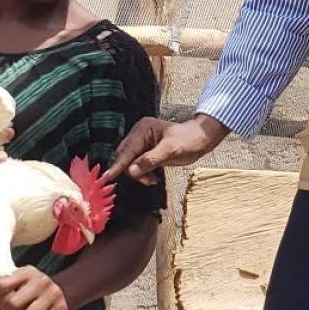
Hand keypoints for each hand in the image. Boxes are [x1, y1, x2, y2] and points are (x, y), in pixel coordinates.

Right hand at [104, 114, 227, 182]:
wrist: (200, 140)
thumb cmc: (189, 140)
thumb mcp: (171, 150)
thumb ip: (150, 160)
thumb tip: (131, 171)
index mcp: (143, 129)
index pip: (127, 150)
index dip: (118, 165)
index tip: (107, 177)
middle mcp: (139, 135)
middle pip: (125, 157)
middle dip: (132, 171)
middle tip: (147, 179)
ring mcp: (142, 143)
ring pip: (130, 163)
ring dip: (139, 174)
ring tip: (152, 179)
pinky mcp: (146, 152)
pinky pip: (137, 166)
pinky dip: (143, 174)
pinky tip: (152, 178)